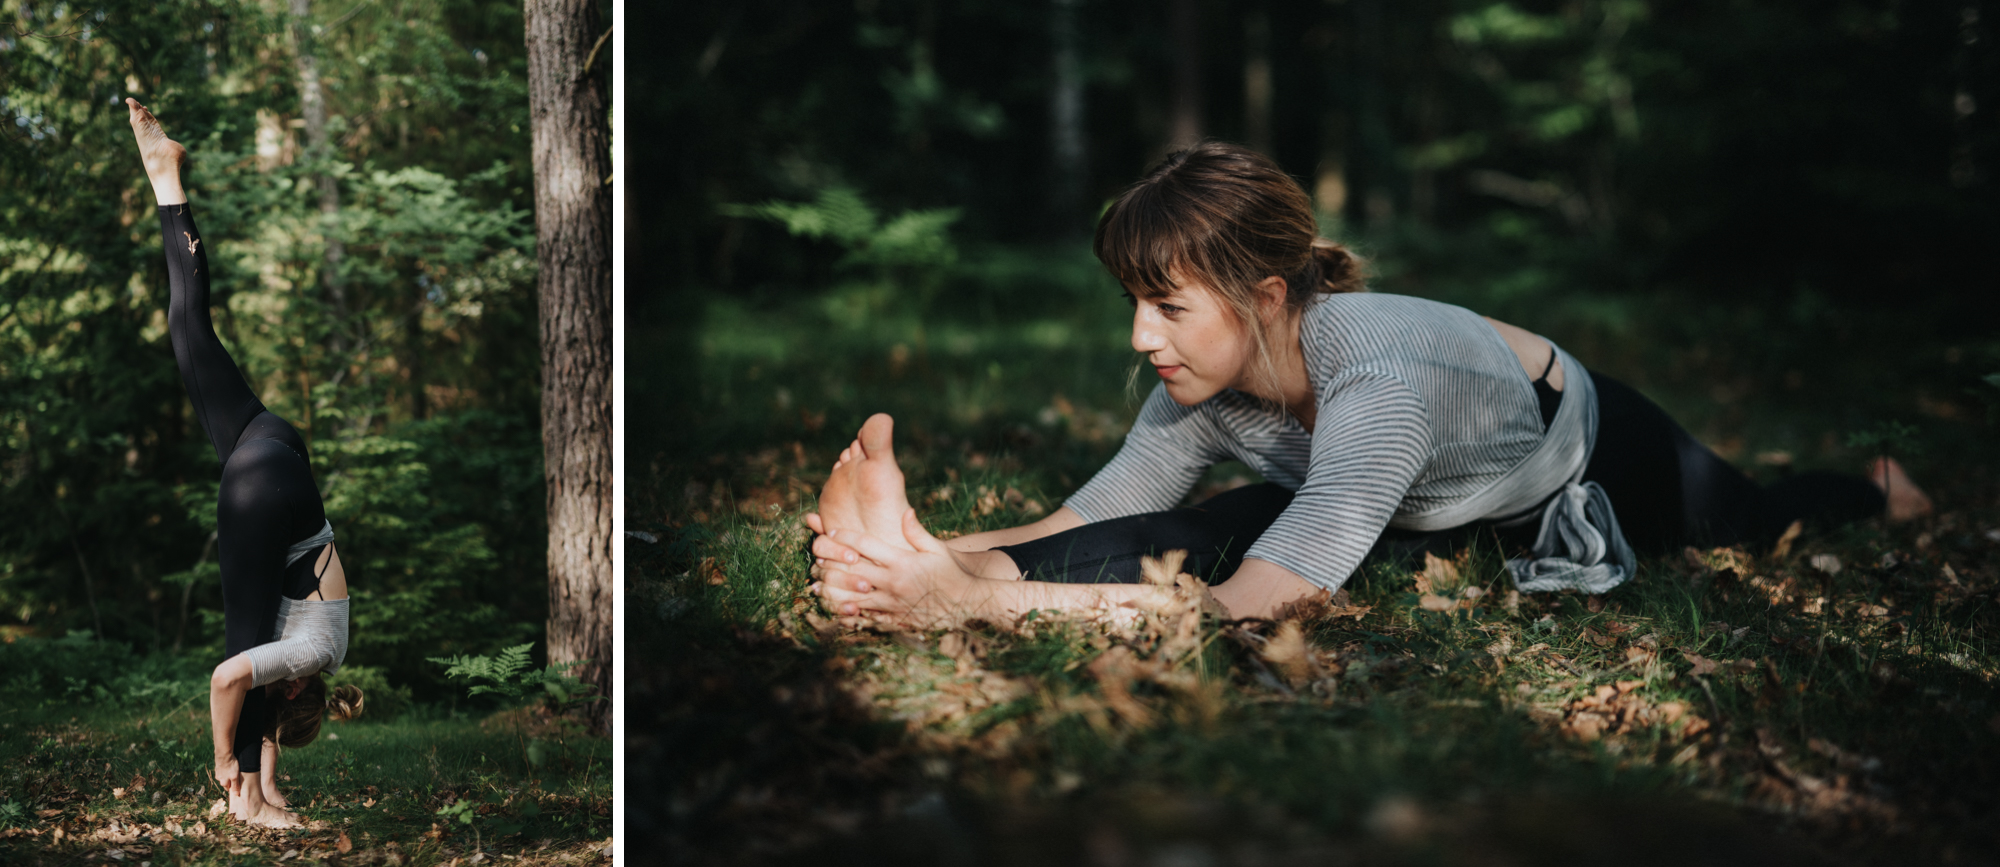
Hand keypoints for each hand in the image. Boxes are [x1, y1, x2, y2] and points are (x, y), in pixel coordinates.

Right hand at [214, 755, 241, 798]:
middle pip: (225, 782)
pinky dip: (225, 770)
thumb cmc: (231, 766)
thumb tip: (236, 794)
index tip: (237, 785)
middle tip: (236, 777)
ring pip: (223, 777)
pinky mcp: (217, 767)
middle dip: (230, 781)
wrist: (224, 755)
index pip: (228, 788)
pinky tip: (228, 766)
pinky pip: (222, 771)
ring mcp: (217, 773)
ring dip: (227, 775)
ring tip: (232, 771)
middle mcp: (219, 779)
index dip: (233, 787)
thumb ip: (235, 786)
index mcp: (223, 783)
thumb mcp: (235, 777)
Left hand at [814, 508, 988, 630]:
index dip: (844, 537)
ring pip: (853, 597)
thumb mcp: (938, 548)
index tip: (829, 531)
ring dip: (833, 591)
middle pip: (852, 570)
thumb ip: (916, 531)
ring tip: (816, 584)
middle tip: (815, 556)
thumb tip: (904, 511)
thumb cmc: (952, 572)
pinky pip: (866, 618)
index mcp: (902, 561)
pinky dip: (848, 613)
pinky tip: (834, 608)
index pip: (865, 545)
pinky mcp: (895, 620)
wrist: (968, 603)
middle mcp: (894, 582)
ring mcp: (893, 604)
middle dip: (830, 562)